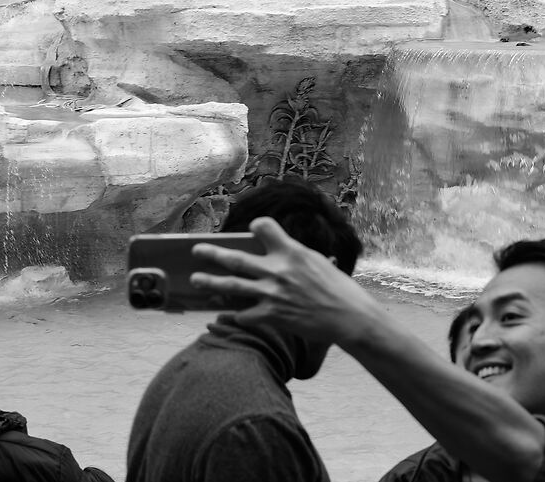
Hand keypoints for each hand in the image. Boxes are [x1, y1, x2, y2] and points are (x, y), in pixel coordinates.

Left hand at [191, 217, 381, 345]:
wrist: (349, 317)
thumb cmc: (340, 290)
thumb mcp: (319, 263)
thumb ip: (296, 257)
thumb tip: (284, 253)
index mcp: (292, 251)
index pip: (264, 227)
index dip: (257, 226)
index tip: (252, 228)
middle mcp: (278, 270)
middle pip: (236, 259)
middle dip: (213, 254)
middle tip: (197, 251)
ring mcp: (272, 294)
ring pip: (232, 286)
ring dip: (211, 282)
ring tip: (196, 279)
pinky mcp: (272, 316)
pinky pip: (243, 315)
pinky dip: (232, 315)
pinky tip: (222, 315)